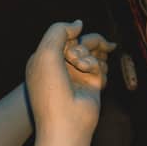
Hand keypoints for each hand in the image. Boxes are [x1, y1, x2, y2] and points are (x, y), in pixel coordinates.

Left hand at [26, 21, 109, 137]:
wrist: (66, 121)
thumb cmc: (51, 89)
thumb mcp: (46, 52)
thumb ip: (60, 30)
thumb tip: (78, 24)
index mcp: (45, 58)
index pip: (63, 35)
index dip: (69, 37)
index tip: (66, 51)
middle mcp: (61, 65)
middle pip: (80, 40)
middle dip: (83, 45)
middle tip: (76, 60)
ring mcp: (77, 74)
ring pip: (92, 50)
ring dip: (90, 56)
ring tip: (85, 69)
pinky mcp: (93, 83)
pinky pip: (101, 64)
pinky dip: (98, 67)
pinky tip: (94, 78)